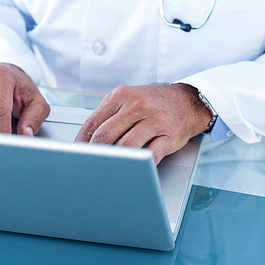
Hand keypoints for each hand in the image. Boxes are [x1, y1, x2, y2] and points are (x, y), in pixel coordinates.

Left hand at [75, 83, 211, 163]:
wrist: (188, 100)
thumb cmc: (154, 102)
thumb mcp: (128, 98)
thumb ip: (109, 114)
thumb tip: (86, 139)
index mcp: (122, 95)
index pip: (93, 122)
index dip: (81, 142)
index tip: (76, 154)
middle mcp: (137, 105)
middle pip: (106, 135)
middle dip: (95, 154)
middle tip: (89, 165)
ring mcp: (154, 120)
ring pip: (126, 146)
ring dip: (116, 160)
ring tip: (109, 169)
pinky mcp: (169, 135)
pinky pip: (151, 155)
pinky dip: (140, 164)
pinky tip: (134, 168)